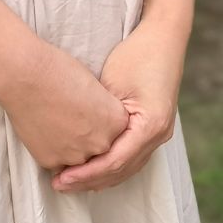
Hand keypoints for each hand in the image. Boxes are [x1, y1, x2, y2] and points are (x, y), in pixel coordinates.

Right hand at [0, 40, 129, 175]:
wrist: (25, 75)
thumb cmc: (58, 71)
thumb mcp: (94, 86)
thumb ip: (101, 111)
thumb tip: (96, 120)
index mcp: (116, 122)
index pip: (114, 131)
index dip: (99, 120)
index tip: (88, 110)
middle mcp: (101, 144)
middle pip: (98, 147)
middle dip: (87, 137)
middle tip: (71, 118)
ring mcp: (77, 156)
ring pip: (78, 159)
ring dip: (70, 147)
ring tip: (55, 123)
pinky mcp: (52, 161)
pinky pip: (56, 161)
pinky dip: (51, 149)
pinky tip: (43, 129)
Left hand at [50, 24, 182, 193]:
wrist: (164, 37)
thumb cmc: (136, 54)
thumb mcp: (112, 84)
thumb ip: (99, 117)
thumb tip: (76, 144)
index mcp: (151, 126)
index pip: (114, 161)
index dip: (85, 173)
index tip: (60, 178)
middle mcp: (159, 135)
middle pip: (121, 170)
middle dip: (89, 180)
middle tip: (59, 185)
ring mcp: (160, 133)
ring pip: (128, 168)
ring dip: (100, 178)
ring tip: (71, 182)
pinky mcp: (154, 127)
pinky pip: (132, 156)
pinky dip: (111, 167)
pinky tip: (91, 171)